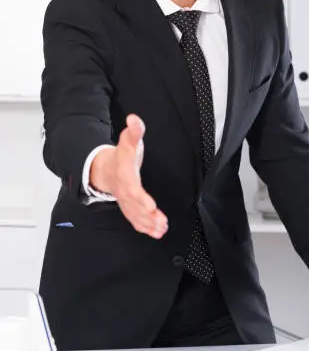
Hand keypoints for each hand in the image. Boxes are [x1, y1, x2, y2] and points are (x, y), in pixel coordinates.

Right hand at [89, 114, 167, 238]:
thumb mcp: (128, 141)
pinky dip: (146, 227)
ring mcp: (125, 201)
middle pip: (134, 206)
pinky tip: (157, 232)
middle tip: (160, 221)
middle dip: (147, 215)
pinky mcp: (129, 207)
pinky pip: (136, 220)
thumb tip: (134, 118)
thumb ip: (134, 131)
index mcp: (124, 176)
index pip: (132, 189)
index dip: (141, 198)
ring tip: (161, 228)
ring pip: (135, 215)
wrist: (105, 169)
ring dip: (148, 223)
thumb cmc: (121, 156)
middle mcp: (124, 191)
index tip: (151, 205)